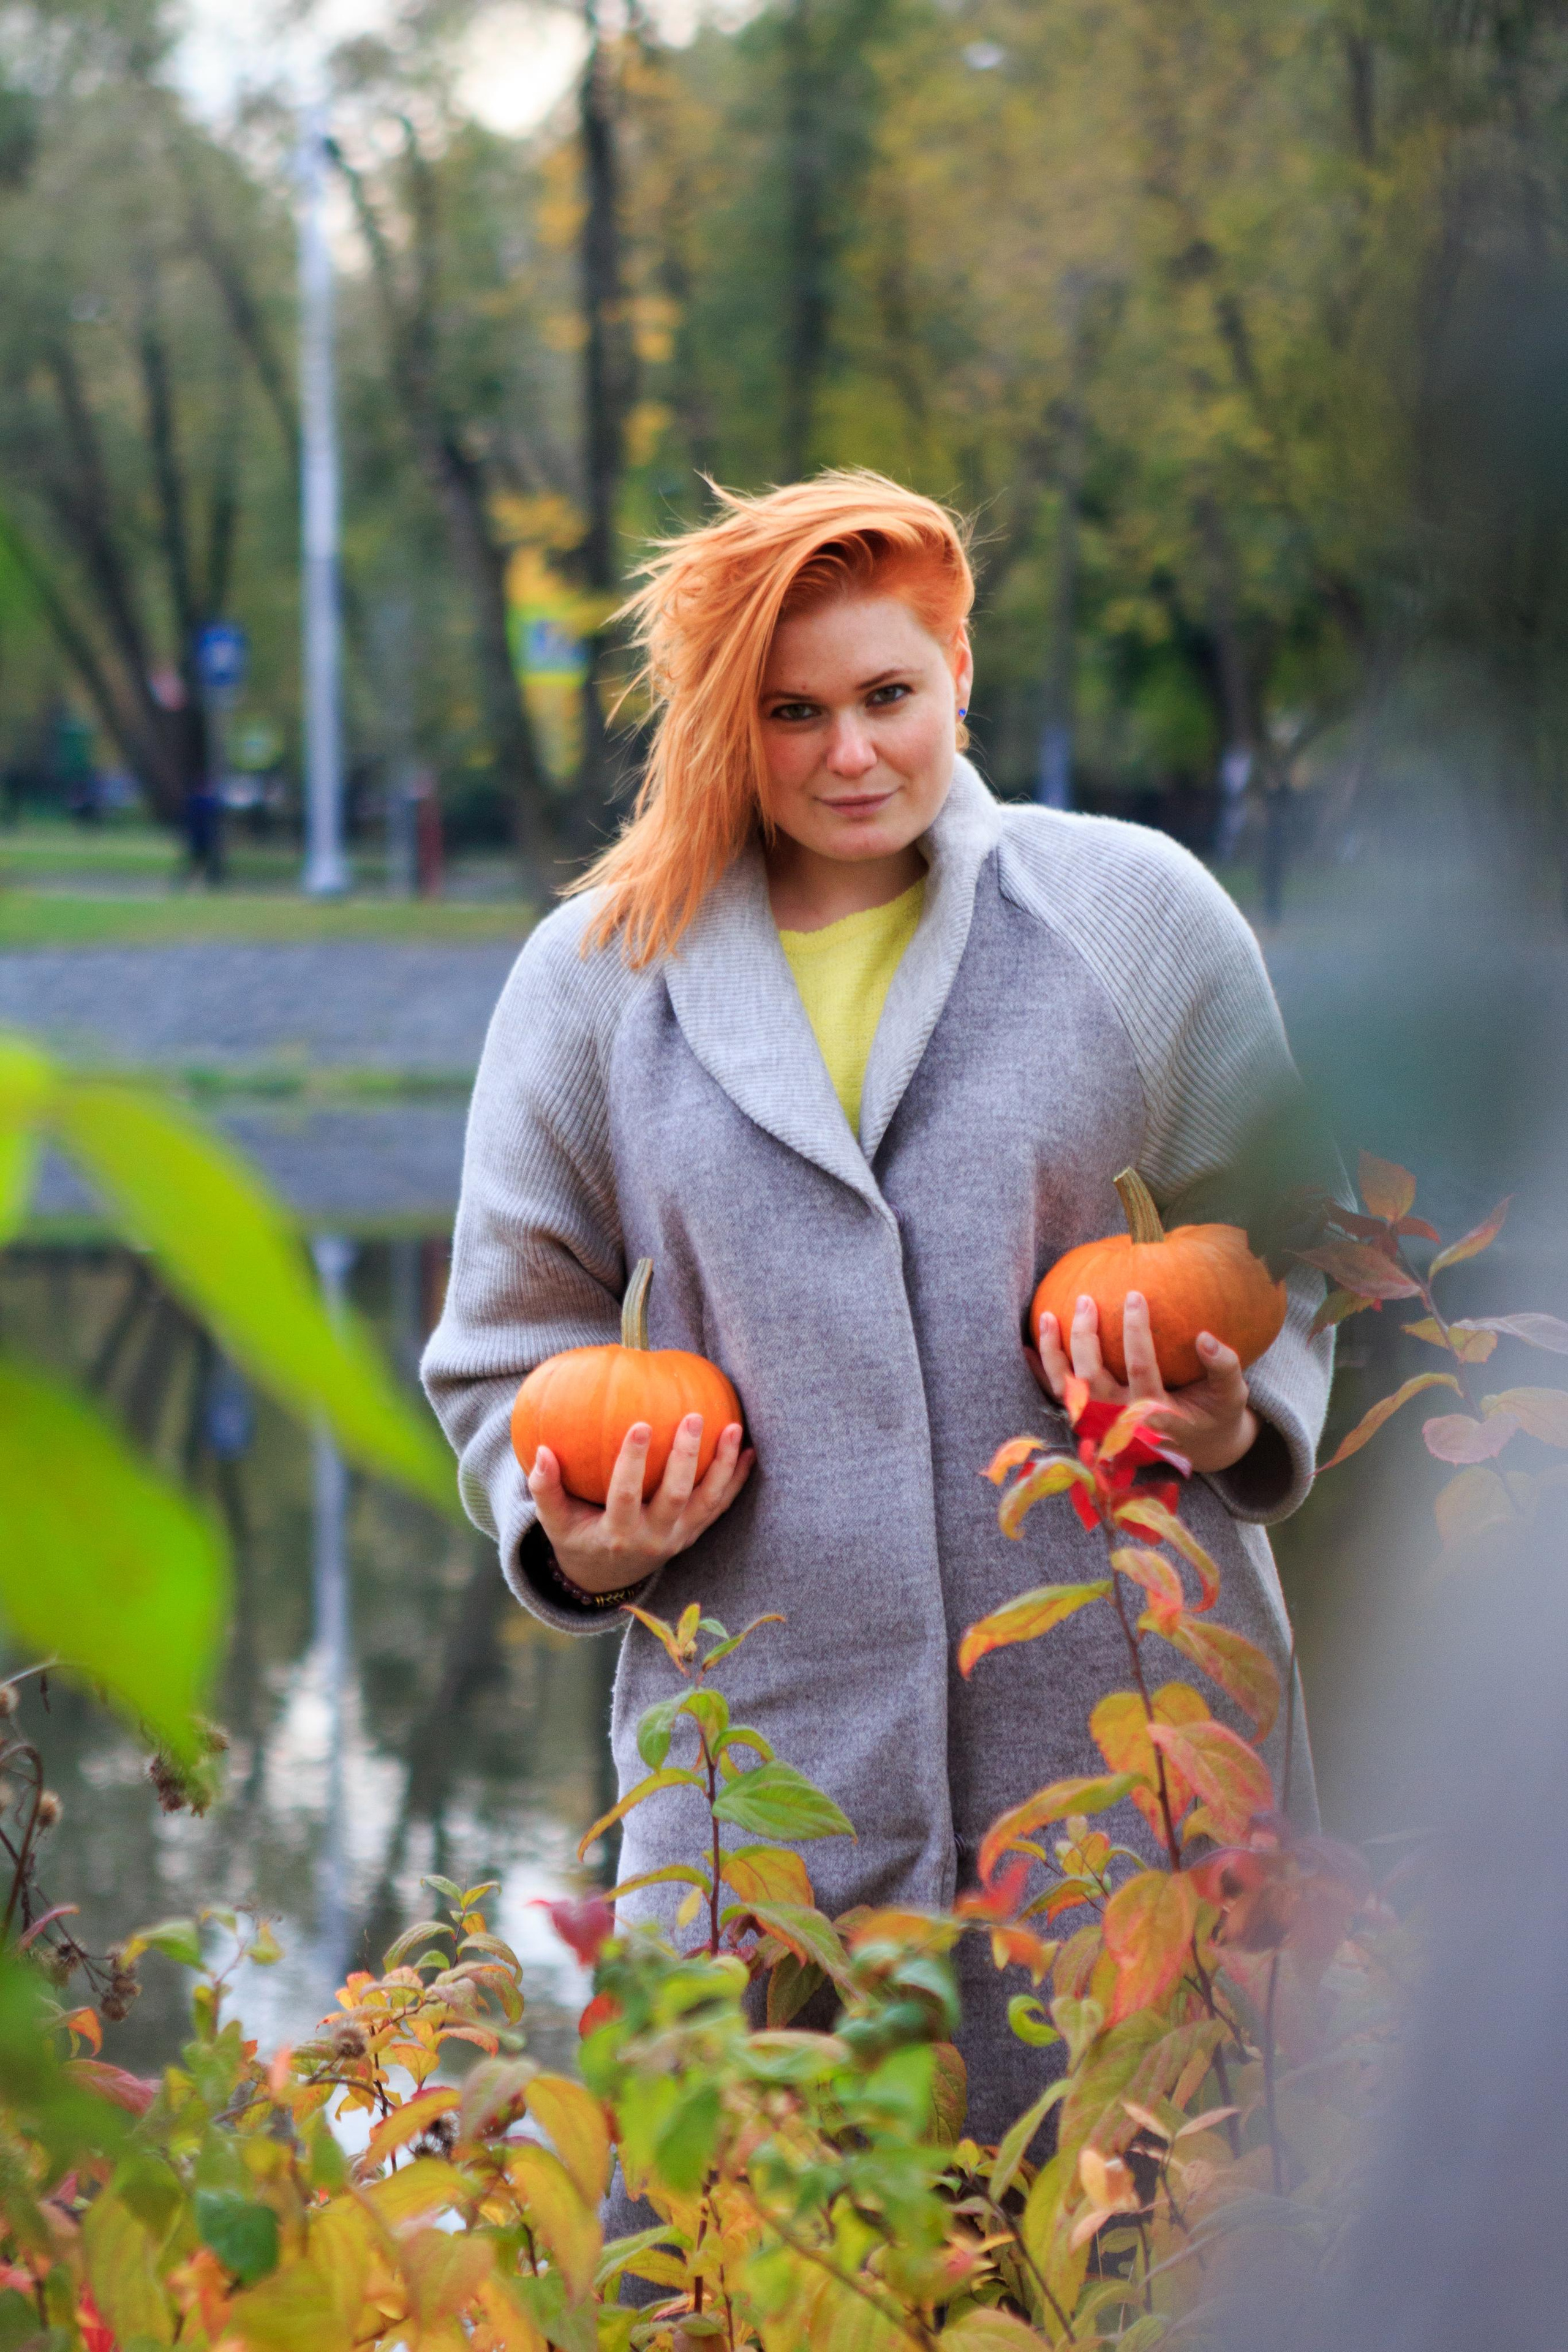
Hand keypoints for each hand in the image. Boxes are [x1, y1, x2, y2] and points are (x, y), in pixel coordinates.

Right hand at [528, 1415, 754, 1597]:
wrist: (609, 1577)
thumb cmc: (578, 1537)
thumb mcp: (555, 1522)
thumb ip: (545, 1489)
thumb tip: (541, 1451)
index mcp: (616, 1534)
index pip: (626, 1495)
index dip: (633, 1462)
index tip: (639, 1423)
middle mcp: (653, 1538)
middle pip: (675, 1496)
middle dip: (686, 1457)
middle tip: (692, 1417)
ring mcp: (679, 1537)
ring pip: (708, 1501)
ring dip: (723, 1465)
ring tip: (733, 1428)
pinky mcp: (695, 1533)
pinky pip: (720, 1506)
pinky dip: (736, 1479)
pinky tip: (749, 1449)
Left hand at [1031, 1290, 1257, 1476]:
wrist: (1201, 1448)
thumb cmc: (1216, 1414)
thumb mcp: (1232, 1396)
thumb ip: (1225, 1367)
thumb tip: (1206, 1337)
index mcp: (1157, 1415)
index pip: (1140, 1368)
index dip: (1135, 1332)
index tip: (1134, 1295)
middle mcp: (1122, 1423)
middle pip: (1092, 1379)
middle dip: (1085, 1338)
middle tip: (1085, 1300)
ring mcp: (1101, 1425)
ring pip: (1067, 1391)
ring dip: (1053, 1354)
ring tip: (1047, 1315)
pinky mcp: (1091, 1423)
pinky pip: (1059, 1399)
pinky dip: (1041, 1375)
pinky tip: (1026, 1347)